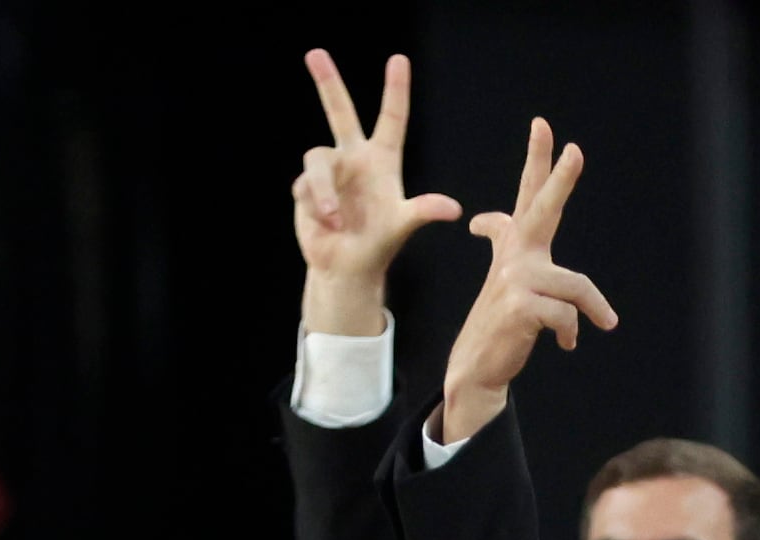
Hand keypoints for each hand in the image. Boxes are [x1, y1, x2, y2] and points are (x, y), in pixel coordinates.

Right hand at [295, 50, 460, 335]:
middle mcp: (354, 158)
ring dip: (324, 191)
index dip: (395, 90)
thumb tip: (454, 209)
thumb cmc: (378, 246)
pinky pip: (305, 185)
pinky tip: (326, 223)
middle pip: (339, 112)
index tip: (399, 59)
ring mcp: (329, 171)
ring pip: (317, 161)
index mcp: (382, 161)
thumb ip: (423, 211)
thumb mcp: (402, 226)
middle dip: (328, 83)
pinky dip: (317, 206)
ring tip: (335, 219)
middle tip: (315, 52)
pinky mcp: (305, 185)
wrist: (347, 267)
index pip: (391, 119)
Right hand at [440, 118, 617, 444]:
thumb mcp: (506, 278)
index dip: (537, 161)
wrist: (478, 364)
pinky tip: (563, 344)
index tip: (544, 125)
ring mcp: (515, 279)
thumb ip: (502, 243)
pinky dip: (571, 332)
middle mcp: (515, 255)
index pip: (528, 196)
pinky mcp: (522, 305)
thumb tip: (484, 221)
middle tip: (575, 150)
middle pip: (542, 210)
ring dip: (592, 310)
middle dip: (560, 180)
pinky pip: (568, 316)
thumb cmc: (500, 320)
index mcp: (516, 246)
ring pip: (576, 287)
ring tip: (593, 327)